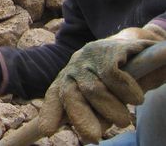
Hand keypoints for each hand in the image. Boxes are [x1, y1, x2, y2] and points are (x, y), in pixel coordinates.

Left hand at [38, 38, 155, 143]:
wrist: (132, 45)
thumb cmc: (115, 78)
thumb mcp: (102, 95)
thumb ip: (94, 111)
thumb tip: (90, 134)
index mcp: (68, 79)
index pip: (54, 96)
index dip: (50, 113)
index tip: (47, 130)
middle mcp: (74, 67)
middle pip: (70, 95)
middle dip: (80, 118)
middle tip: (94, 137)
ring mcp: (88, 56)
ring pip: (94, 89)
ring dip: (111, 109)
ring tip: (124, 120)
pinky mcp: (107, 49)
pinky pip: (113, 75)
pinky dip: (126, 91)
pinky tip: (136, 98)